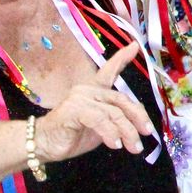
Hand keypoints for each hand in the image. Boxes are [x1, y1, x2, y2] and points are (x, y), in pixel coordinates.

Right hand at [33, 42, 152, 161]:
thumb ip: (116, 120)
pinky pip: (100, 120)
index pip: (109, 71)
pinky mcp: (74, 109)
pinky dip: (111, 133)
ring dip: (127, 132)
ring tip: (134, 147)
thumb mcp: (101, 128)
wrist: (44, 144)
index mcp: (94, 90)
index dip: (122, 58)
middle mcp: (88, 90)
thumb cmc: (72, 135)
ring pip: (114, 113)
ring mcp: (81, 98)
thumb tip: (139, 123)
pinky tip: (115, 145)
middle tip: (147, 132)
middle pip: (121, 99)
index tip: (135, 45)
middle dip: (138, 116)